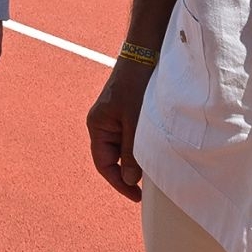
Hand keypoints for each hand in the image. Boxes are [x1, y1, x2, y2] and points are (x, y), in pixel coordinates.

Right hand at [87, 61, 156, 199]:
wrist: (144, 55)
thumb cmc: (135, 84)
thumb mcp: (134, 121)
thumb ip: (131, 152)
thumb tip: (130, 180)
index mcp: (97, 126)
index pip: (104, 164)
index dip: (119, 183)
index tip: (137, 196)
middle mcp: (103, 124)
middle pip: (113, 159)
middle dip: (129, 172)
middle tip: (149, 185)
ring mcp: (114, 119)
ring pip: (124, 149)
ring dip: (136, 159)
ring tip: (154, 167)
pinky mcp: (126, 114)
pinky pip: (131, 138)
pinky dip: (141, 147)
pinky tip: (154, 150)